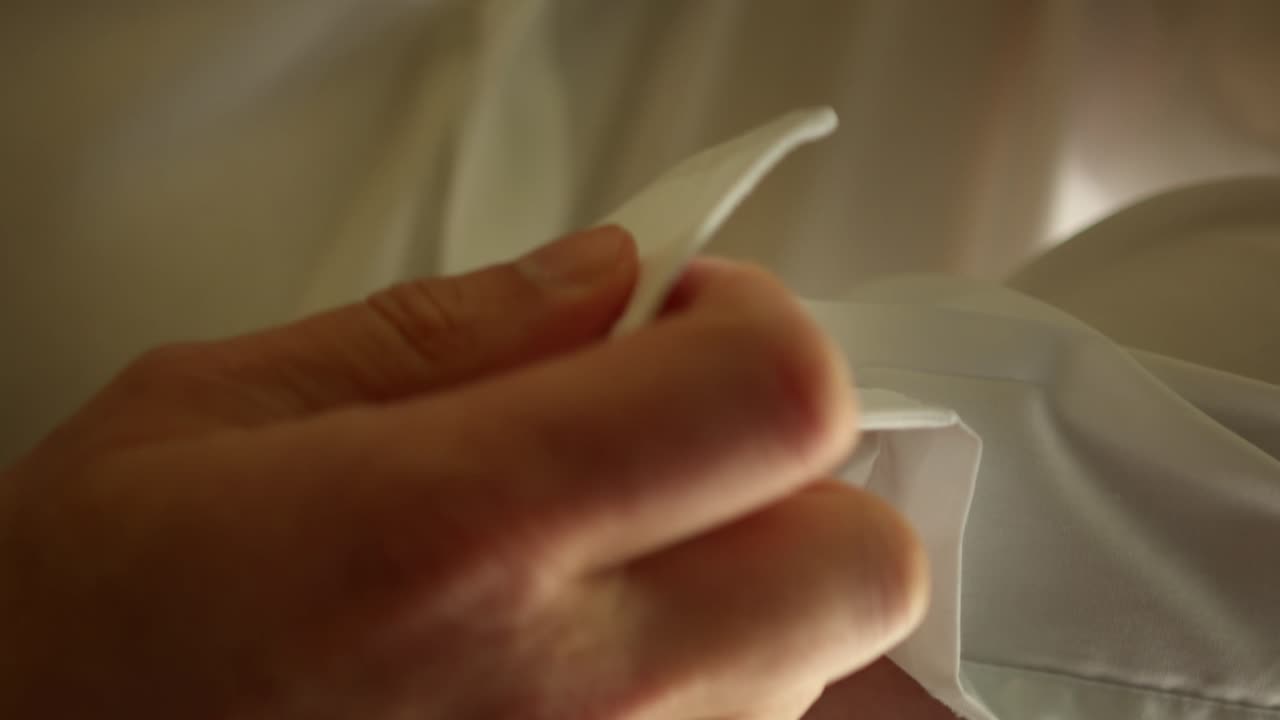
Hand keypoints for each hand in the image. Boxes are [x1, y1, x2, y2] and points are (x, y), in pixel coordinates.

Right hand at [0, 226, 926, 718]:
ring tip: (590, 578)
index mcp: (453, 534)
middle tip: (674, 444)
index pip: (774, 396)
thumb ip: (441, 332)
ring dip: (745, 589)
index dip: (755, 328)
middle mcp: (565, 702)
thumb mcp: (212, 417)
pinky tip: (574, 673)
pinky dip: (703, 688)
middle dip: (793, 473)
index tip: (685, 321)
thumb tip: (601, 276)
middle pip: (859, 559)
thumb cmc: (76, 645)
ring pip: (812, 668)